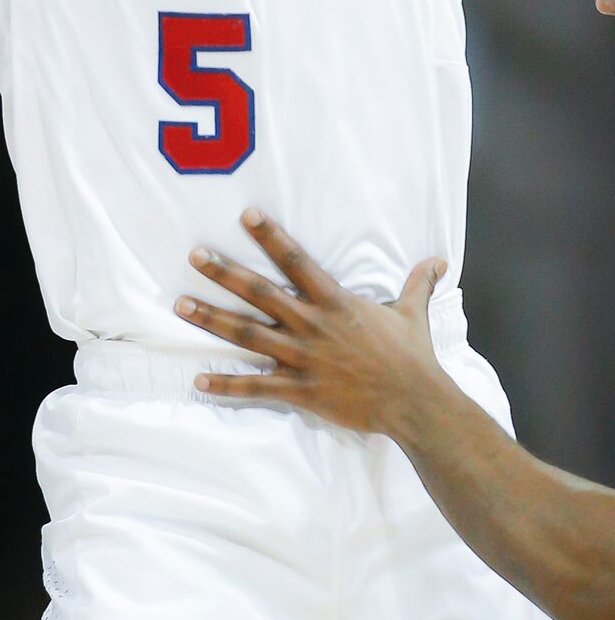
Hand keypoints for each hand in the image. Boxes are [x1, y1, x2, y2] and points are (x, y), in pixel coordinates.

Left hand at [174, 208, 449, 434]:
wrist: (417, 405)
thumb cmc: (413, 357)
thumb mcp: (412, 314)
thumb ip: (418, 283)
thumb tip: (440, 260)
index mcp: (335, 302)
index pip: (296, 261)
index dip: (270, 237)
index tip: (245, 215)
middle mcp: (312, 326)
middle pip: (260, 294)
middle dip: (225, 274)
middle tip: (194, 255)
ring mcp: (303, 359)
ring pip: (248, 336)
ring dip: (212, 320)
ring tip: (180, 305)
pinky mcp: (301, 391)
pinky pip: (257, 388)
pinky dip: (227, 386)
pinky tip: (198, 382)